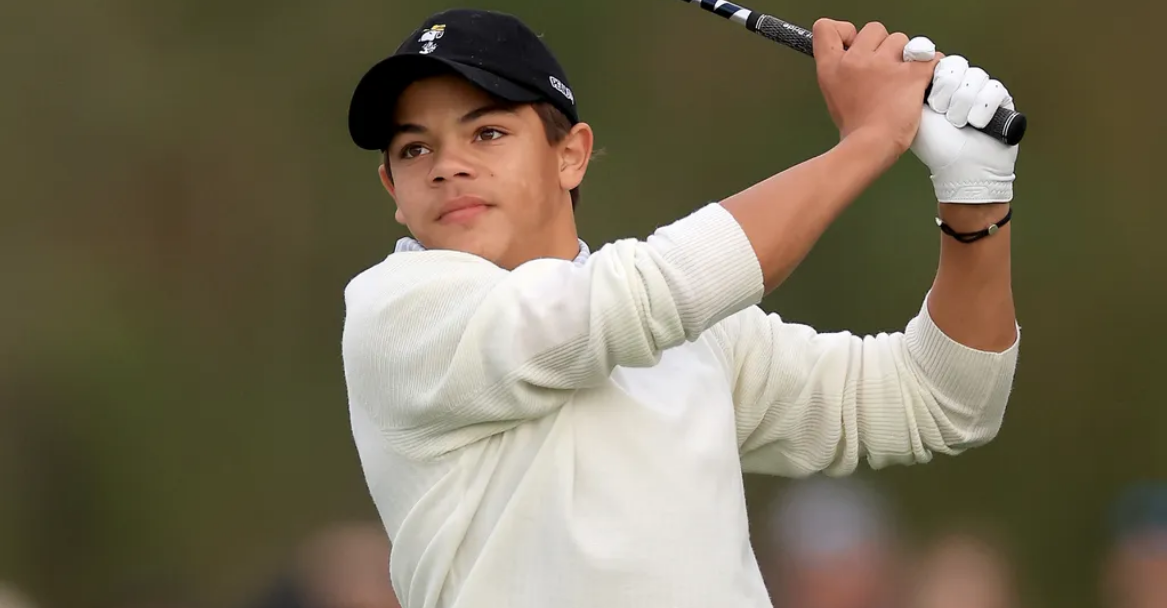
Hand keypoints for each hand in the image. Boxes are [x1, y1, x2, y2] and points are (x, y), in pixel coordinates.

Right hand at [812, 20, 937, 153]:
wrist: (870, 148)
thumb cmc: (856, 128)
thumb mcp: (833, 94)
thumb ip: (841, 70)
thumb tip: (852, 55)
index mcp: (833, 66)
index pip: (827, 27)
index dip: (844, 31)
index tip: (854, 43)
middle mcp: (856, 61)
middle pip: (874, 29)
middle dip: (882, 46)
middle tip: (884, 71)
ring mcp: (885, 66)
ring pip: (903, 40)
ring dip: (905, 57)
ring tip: (901, 82)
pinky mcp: (911, 75)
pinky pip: (930, 55)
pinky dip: (932, 65)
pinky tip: (925, 78)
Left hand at [910, 55, 1019, 202]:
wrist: (962, 169)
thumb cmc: (936, 146)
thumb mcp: (915, 112)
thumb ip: (911, 85)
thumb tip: (914, 59)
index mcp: (938, 86)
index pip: (939, 61)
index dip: (936, 75)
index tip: (931, 96)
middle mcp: (959, 85)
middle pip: (957, 65)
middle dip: (948, 91)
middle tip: (942, 111)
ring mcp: (980, 91)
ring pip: (974, 76)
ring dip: (963, 104)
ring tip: (958, 123)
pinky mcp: (1000, 99)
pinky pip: (993, 88)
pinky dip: (982, 110)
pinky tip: (976, 124)